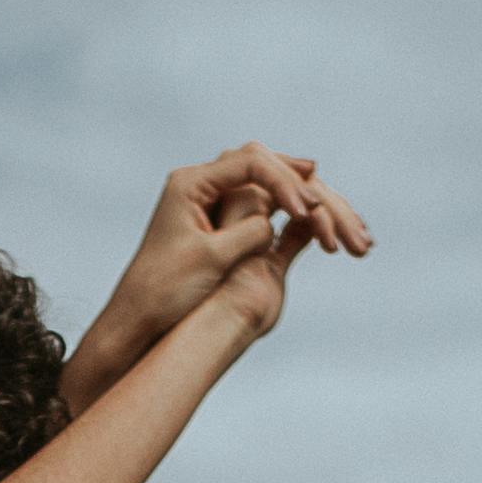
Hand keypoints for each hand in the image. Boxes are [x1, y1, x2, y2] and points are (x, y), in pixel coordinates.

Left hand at [66, 143, 370, 404]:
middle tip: (334, 207)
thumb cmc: (165, 290)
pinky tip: (318, 221)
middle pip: (267, 167)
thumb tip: (277, 219)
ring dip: (306, 200)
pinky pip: (266, 205)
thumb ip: (246, 232)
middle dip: (305, 188)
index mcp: (192, 183)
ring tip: (342, 217)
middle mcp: (203, 184)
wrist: (139, 318)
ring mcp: (214, 201)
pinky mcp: (223, 222)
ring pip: (271, 185)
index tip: (305, 212)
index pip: (251, 164)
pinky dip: (294, 214)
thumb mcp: (209, 260)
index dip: (284, 184)